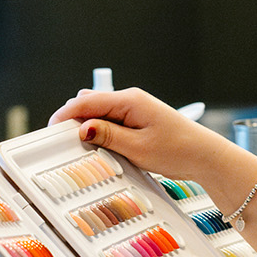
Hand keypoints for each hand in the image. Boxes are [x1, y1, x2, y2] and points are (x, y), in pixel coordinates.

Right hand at [48, 88, 252, 190]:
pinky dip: (102, 132)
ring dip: (89, 128)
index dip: (66, 115)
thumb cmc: (178, 150)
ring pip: (100, 114)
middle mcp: (131, 100)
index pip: (87, 101)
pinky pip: (112, 122)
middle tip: (61, 143)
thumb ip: (107, 137)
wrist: (206, 156)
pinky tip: (99, 146)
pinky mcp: (139, 121)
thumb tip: (82, 129)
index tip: (50, 129)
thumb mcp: (137, 148)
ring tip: (79, 147)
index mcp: (130, 101)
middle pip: (91, 105)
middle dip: (74, 121)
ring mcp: (136, 110)